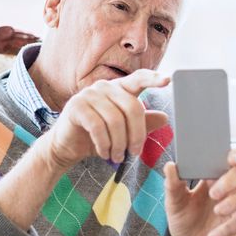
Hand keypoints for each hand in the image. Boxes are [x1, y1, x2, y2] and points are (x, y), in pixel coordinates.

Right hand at [45, 70, 169, 169]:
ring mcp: (89, 94)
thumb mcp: (124, 132)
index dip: (153, 79)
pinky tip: (104, 153)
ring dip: (119, 144)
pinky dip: (104, 144)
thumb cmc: (98, 136)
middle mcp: (104, 86)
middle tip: (134, 153)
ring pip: (115, 120)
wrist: (67, 146)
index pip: (139, 78)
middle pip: (132, 107)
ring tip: (117, 157)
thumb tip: (165, 118)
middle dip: (137, 135)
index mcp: (119, 88)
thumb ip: (143, 123)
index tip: (168, 80)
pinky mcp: (76, 106)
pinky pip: (98, 127)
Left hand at [165, 149, 235, 235]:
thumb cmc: (186, 221)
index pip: (232, 159)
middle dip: (231, 180)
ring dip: (233, 202)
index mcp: (216, 176)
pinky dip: (228, 228)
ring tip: (217, 211)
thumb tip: (170, 166)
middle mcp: (232, 188)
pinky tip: (214, 235)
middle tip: (214, 192)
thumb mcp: (175, 203)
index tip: (233, 158)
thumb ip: (173, 185)